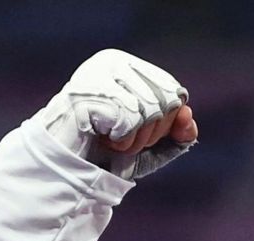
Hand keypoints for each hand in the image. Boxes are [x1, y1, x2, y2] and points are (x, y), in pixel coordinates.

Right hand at [37, 49, 196, 179]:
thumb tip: (186, 114)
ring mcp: (98, 72)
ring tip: (110, 139)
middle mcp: (114, 61)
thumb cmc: (109, 154)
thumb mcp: (154, 146)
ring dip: (135, 140)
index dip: (165, 126)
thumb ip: (179, 133)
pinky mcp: (87, 90)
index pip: (176, 94)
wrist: (67, 167)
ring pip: (150, 111)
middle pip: (166, 103)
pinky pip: (129, 118)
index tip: (137, 132)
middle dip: (151, 135)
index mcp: (132, 66)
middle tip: (121, 138)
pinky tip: (101, 137)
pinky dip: (122, 139)